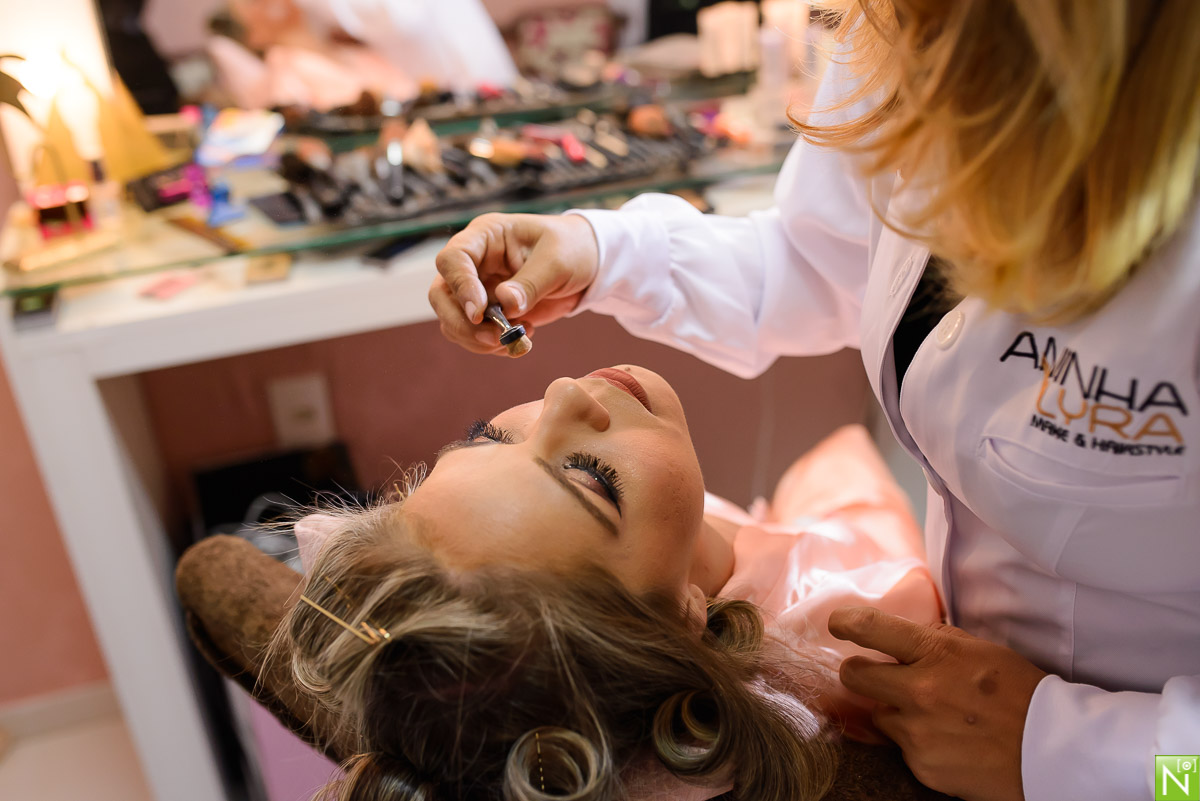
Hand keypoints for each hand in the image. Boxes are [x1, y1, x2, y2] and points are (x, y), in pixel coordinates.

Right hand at [429, 213, 599, 354]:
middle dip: (463, 324)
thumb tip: (505, 304)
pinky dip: (492, 346)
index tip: (479, 313)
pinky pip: (473, 336)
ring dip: (479, 340)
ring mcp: (478, 288)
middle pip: (441, 295)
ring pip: (453, 321)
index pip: (453, 259)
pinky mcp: (488, 313)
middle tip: (494, 338)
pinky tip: (522, 339)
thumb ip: (531, 282)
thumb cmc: (572, 249)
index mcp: (486, 236)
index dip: (460, 287)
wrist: (587, 264)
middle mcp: (474, 262)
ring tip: (516, 338)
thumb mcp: (558, 261)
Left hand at [828, 606, 1046, 800]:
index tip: (838, 623)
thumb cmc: (1022, 693)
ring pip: (879, 714)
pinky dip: (918, 743)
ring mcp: (917, 732)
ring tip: (935, 715)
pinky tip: (949, 741)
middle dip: (860, 671)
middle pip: (854, 675)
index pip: (872, 628)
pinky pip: (902, 748)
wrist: (1054, 751)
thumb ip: (938, 641)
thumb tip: (907, 637)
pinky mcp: (921, 766)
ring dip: (896, 711)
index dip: (848, 623)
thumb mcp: (982, 651)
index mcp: (936, 653)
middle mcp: (919, 691)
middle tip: (877, 674)